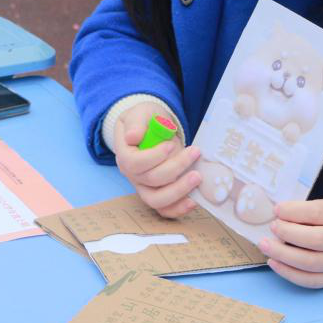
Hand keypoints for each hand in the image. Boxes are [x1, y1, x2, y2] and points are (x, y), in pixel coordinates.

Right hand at [112, 103, 201, 218]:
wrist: (152, 129)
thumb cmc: (146, 120)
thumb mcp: (139, 113)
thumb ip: (136, 123)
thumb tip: (132, 137)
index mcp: (124, 155)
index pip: (134, 163)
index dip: (153, 157)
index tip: (170, 145)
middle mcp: (132, 175)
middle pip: (150, 180)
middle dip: (175, 168)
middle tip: (194, 153)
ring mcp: (144, 187)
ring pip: (157, 200)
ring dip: (179, 191)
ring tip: (197, 176)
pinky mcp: (158, 194)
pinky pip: (165, 210)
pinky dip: (178, 209)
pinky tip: (194, 200)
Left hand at [259, 198, 322, 289]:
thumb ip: (308, 210)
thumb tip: (278, 214)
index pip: (317, 213)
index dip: (294, 211)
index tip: (277, 210)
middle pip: (314, 240)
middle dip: (287, 233)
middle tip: (272, 227)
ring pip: (310, 263)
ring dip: (282, 255)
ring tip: (265, 245)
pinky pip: (310, 280)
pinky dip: (289, 273)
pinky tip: (274, 263)